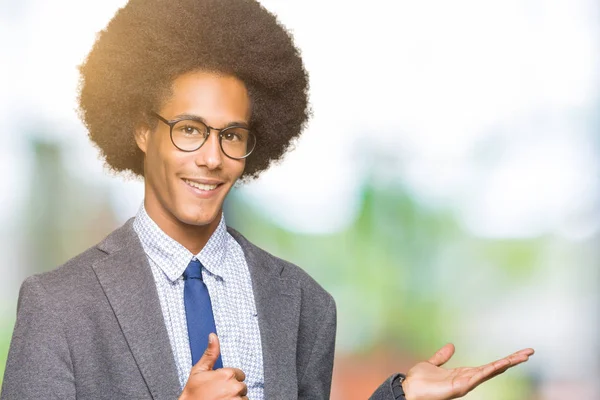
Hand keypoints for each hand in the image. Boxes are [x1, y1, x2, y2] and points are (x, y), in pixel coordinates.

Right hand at [179, 333, 247, 399]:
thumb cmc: (193, 394)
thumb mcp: (199, 371)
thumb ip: (210, 354)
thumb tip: (213, 336)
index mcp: (227, 375)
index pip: (239, 374)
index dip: (228, 379)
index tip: (219, 384)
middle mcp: (234, 387)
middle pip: (242, 385)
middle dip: (232, 388)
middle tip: (219, 393)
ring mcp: (237, 399)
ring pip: (243, 396)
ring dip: (235, 398)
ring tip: (221, 399)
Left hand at [402, 343, 533, 399]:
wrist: (408, 388)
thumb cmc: (418, 380)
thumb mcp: (432, 363)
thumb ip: (442, 356)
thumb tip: (452, 346)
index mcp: (464, 373)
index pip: (489, 366)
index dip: (504, 360)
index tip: (520, 353)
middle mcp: (468, 379)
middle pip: (495, 368)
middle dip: (512, 360)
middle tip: (530, 352)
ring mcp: (466, 384)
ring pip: (490, 371)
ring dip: (506, 364)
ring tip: (522, 356)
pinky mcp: (460, 387)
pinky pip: (477, 377)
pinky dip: (488, 370)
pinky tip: (499, 364)